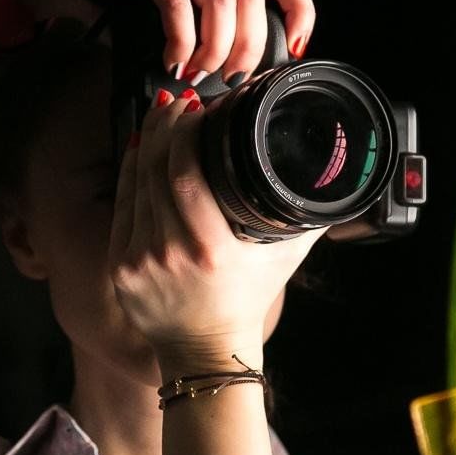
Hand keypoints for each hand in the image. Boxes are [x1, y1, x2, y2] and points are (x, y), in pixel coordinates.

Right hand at [74, 0, 315, 81]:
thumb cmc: (128, 9)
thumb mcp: (183, 19)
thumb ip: (213, 32)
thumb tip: (241, 79)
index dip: (300, 11)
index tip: (296, 49)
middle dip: (247, 48)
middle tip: (228, 78)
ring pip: (222, 2)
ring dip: (214, 48)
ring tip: (198, 73)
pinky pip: (179, 4)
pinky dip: (180, 41)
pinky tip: (172, 61)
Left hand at [108, 87, 326, 365]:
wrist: (205, 353)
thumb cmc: (247, 301)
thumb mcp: (284, 258)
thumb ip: (309, 218)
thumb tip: (336, 178)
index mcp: (209, 250)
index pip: (185, 176)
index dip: (185, 134)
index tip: (197, 108)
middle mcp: (168, 253)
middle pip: (156, 171)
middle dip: (165, 127)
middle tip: (178, 101)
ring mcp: (138, 260)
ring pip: (135, 183)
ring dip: (146, 143)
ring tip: (161, 116)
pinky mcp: (119, 266)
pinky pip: (123, 206)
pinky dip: (131, 173)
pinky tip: (140, 150)